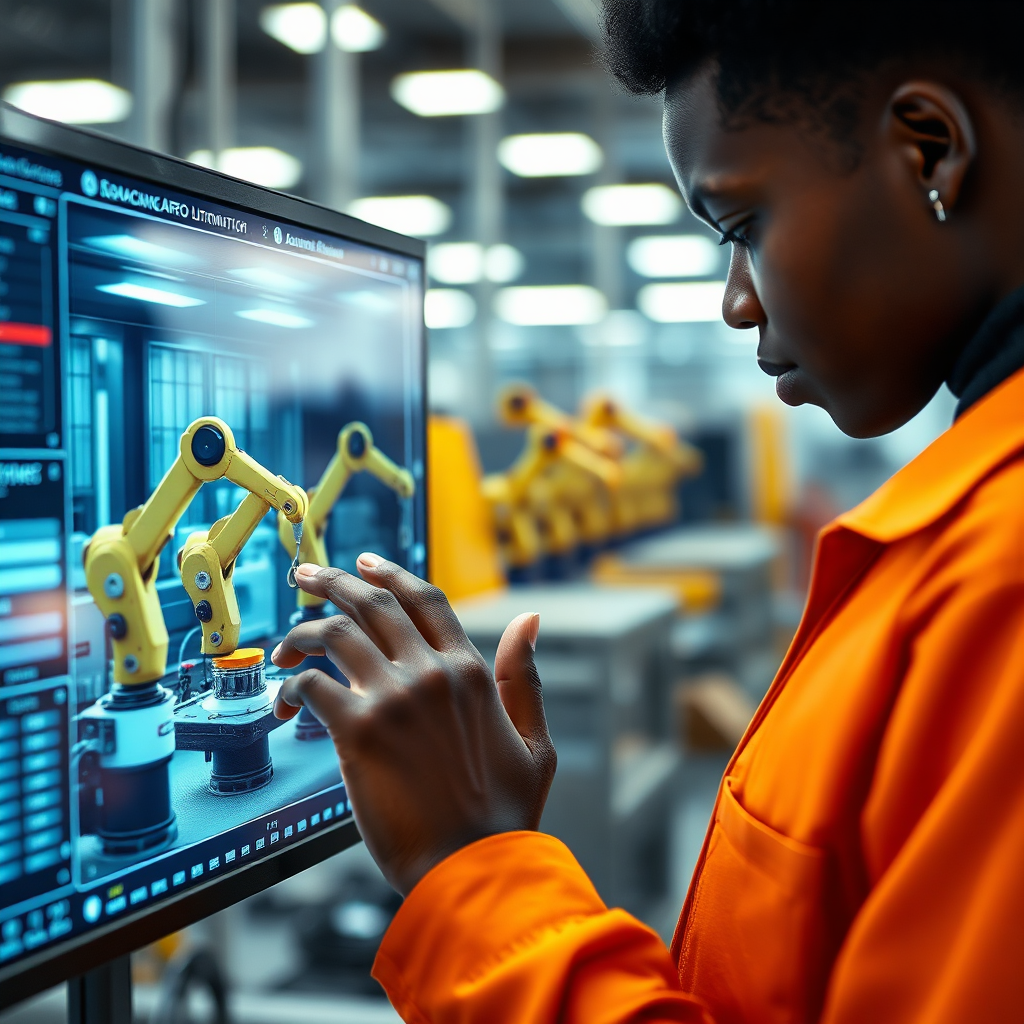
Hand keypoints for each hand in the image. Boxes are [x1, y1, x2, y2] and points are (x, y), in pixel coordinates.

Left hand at [271, 556, 556, 895]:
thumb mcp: (534, 740)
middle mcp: (430, 673)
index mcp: (470, 671)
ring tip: (286, 643)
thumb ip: (524, 676)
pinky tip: (283, 702)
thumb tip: (529, 620)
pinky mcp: (357, 732)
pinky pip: (310, 685)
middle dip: (332, 582)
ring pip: (335, 633)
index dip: (391, 574)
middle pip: (372, 604)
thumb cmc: (506, 815)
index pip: (424, 600)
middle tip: (305, 575)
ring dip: (302, 631)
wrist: (475, 871)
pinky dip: (289, 686)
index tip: (365, 562)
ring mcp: (392, 698)